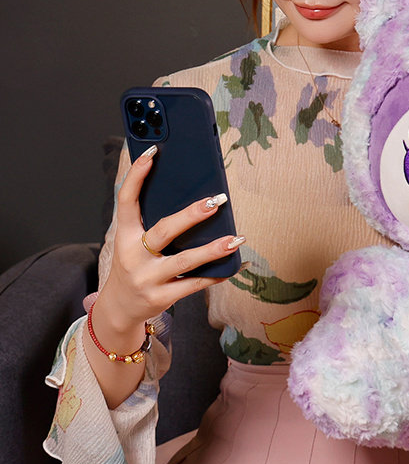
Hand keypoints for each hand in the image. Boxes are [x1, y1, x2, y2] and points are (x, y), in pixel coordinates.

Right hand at [84, 146, 244, 406]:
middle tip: (217, 200)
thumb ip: (151, 222)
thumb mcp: (132, 243)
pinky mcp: (161, 297)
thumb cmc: (134, 266)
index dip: (137, 177)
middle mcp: (133, 256)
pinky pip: (194, 285)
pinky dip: (216, 275)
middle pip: (164, 231)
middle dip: (191, 215)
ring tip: (236, 238)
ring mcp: (147, 279)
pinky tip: (234, 266)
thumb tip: (189, 195)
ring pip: (184, 261)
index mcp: (123, 236)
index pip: (126, 201)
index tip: (153, 153)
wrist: (117, 310)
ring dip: (212, 250)